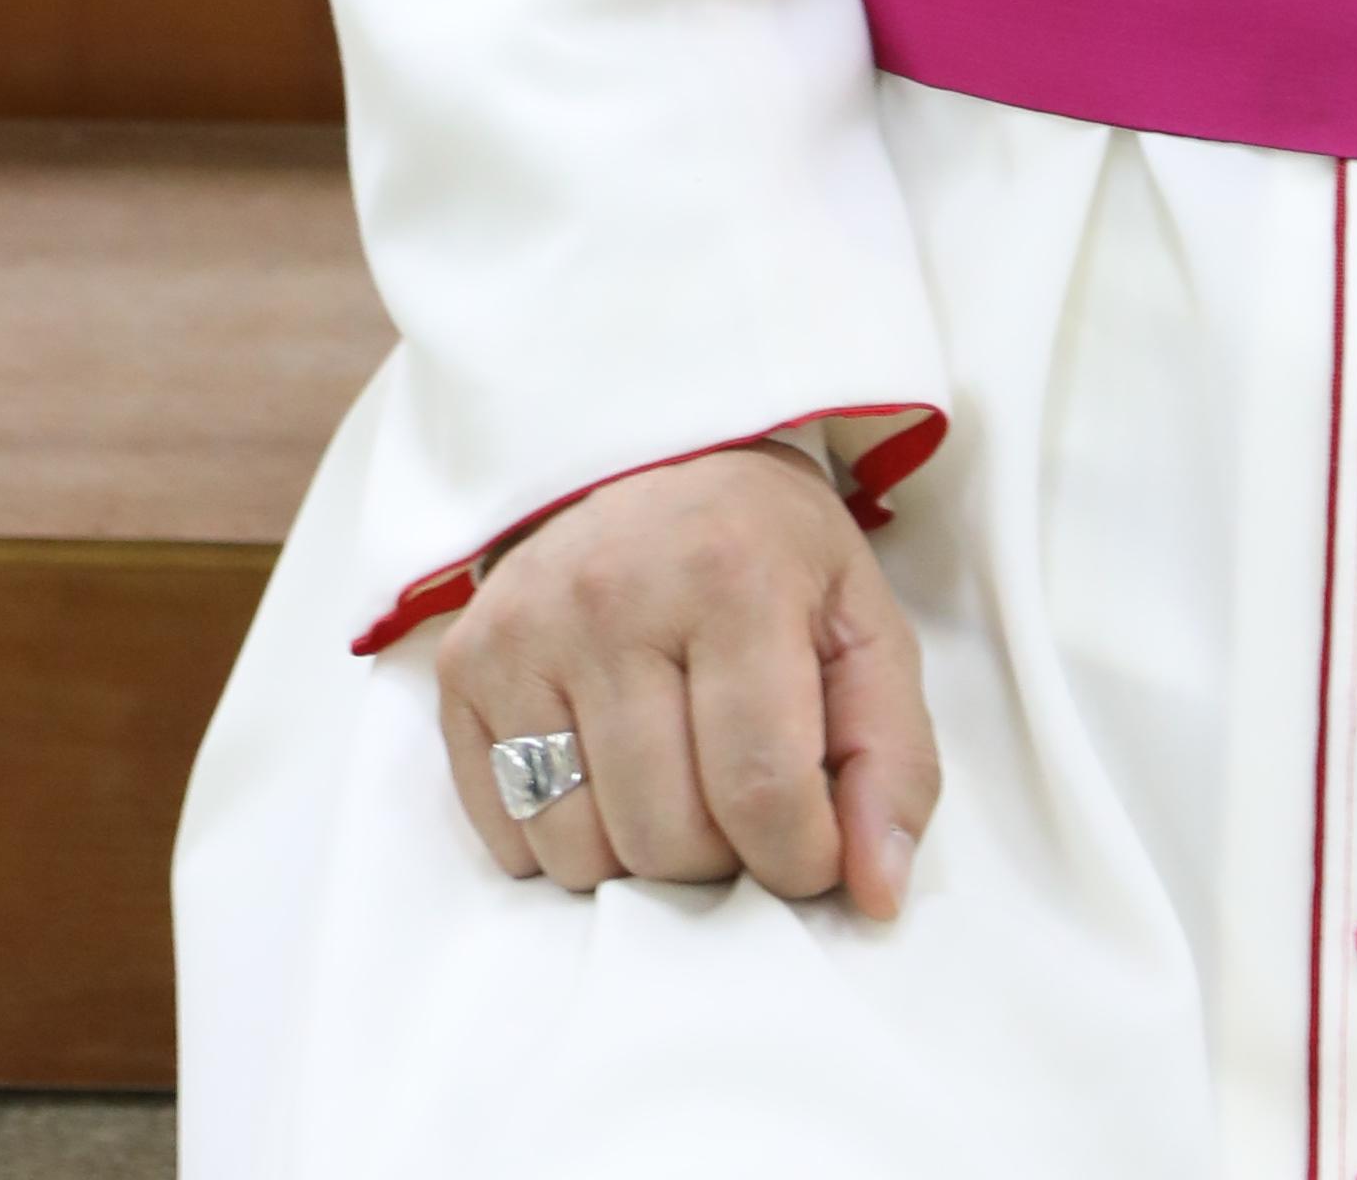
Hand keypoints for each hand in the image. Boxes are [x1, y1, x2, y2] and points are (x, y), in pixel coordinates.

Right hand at [438, 438, 935, 914]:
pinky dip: (565, 841)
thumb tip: (876, 895)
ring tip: (673, 783)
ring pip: (580, 854)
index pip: (760, 791)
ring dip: (639, 857)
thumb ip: (891, 762)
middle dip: (720, 858)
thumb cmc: (773, 560)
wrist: (660, 461)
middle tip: (737, 800)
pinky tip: (605, 772)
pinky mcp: (465, 665)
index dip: (800, 860)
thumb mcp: (864, 629)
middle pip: (665, 839)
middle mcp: (613, 594)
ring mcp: (525, 629)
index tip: (812, 851)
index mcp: (731, 574)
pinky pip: (509, 838)